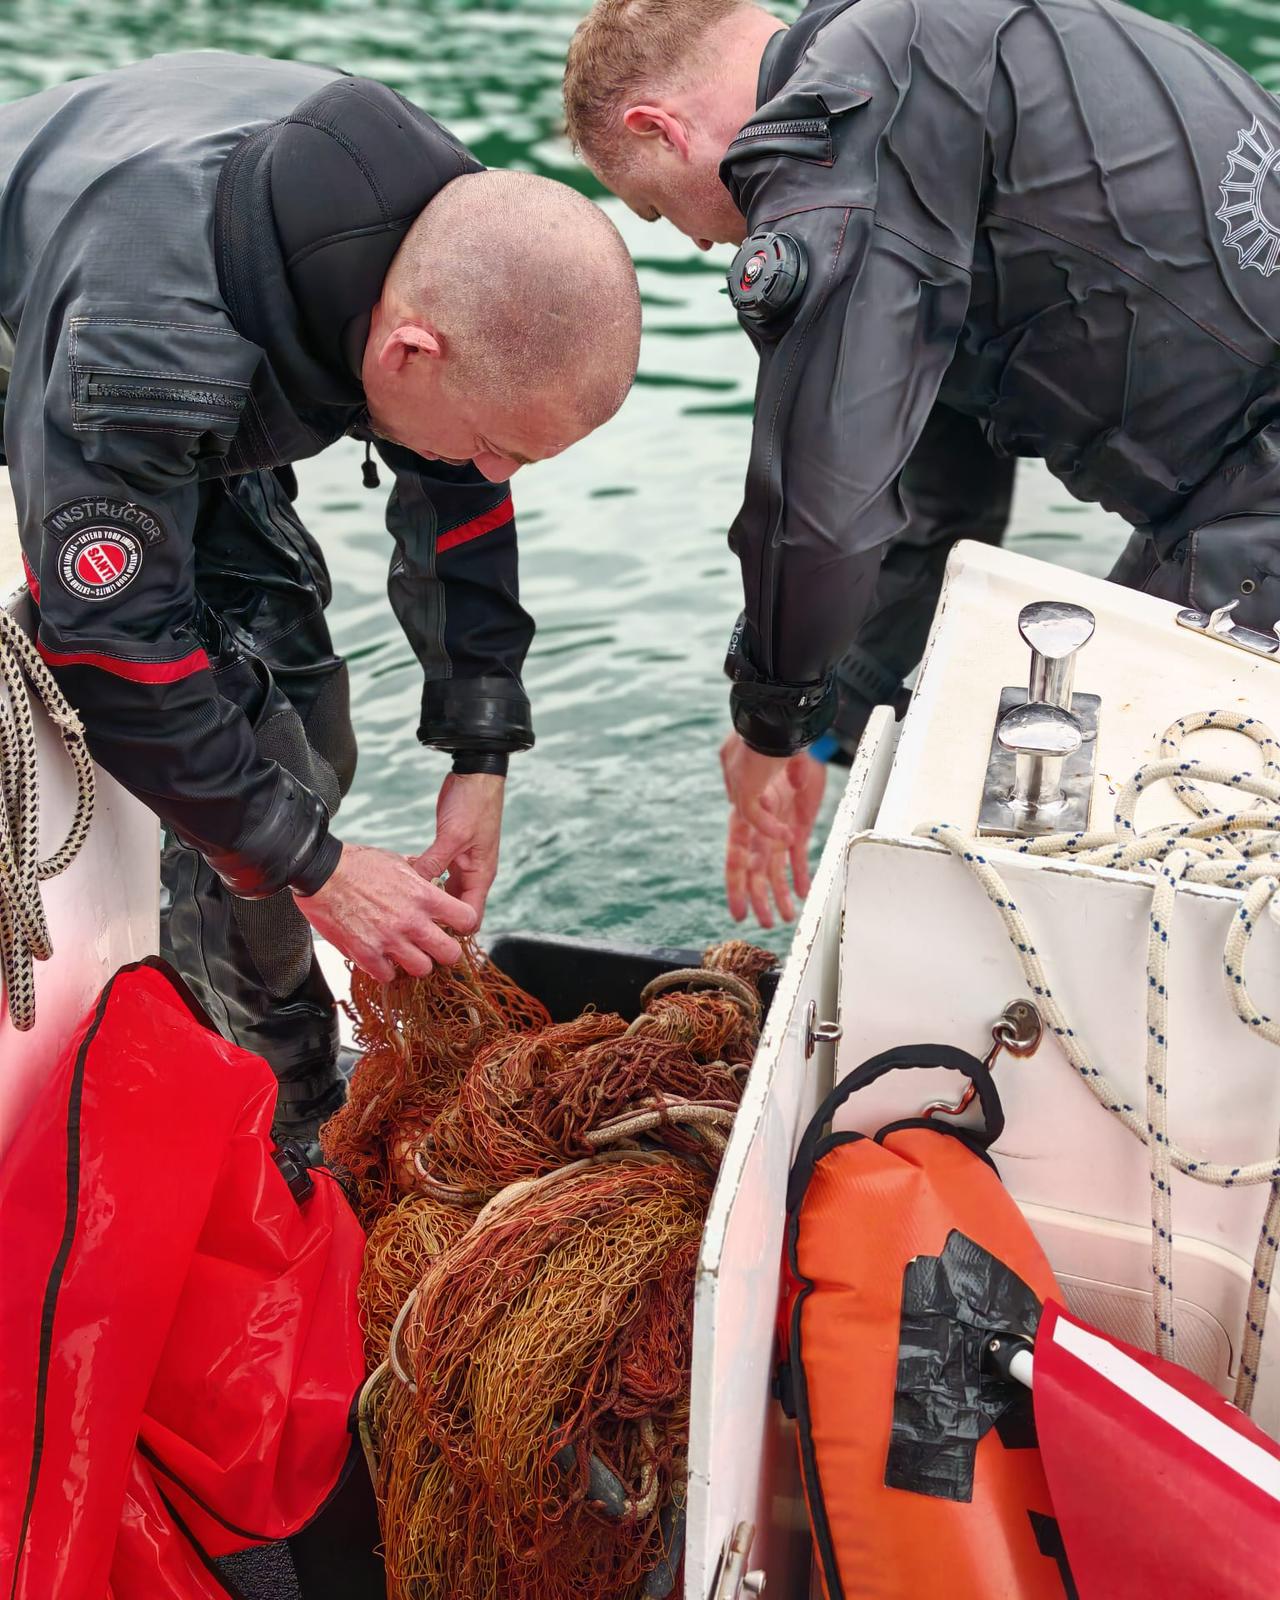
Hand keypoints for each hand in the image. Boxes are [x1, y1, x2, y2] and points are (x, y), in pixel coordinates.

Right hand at [295, 842, 477, 981]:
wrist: (321, 872)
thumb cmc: (358, 864)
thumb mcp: (398, 863)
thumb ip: (420, 878)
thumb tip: (433, 881)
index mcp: (423, 895)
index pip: (467, 919)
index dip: (463, 925)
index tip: (454, 926)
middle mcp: (411, 921)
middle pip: (450, 954)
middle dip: (444, 952)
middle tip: (434, 947)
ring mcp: (389, 940)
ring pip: (422, 969)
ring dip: (415, 963)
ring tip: (405, 953)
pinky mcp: (366, 954)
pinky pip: (388, 976)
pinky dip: (386, 970)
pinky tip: (381, 957)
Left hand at [410, 772, 504, 924]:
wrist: (476, 775)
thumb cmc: (473, 803)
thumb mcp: (453, 835)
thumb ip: (435, 863)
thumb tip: (416, 889)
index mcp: (481, 875)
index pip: (472, 917)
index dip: (454, 930)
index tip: (428, 935)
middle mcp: (473, 874)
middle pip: (456, 909)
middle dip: (436, 919)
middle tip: (409, 926)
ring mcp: (461, 863)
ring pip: (444, 893)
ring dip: (427, 899)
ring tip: (402, 907)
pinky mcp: (450, 852)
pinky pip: (437, 875)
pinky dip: (423, 879)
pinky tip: (404, 879)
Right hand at [721, 732, 827, 926]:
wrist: (784, 732)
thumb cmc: (761, 752)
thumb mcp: (747, 781)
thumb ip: (753, 811)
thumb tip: (778, 840)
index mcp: (741, 819)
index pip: (737, 861)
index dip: (737, 888)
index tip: (737, 913)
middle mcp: (759, 828)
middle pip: (757, 871)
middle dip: (760, 898)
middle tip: (765, 923)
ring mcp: (779, 826)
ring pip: (777, 868)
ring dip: (779, 892)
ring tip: (786, 916)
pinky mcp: (799, 823)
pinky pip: (800, 855)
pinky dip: (800, 874)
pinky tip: (802, 893)